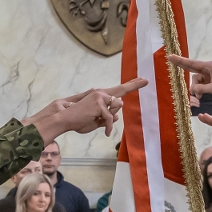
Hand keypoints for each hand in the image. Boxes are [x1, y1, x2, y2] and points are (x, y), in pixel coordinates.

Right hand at [24, 79, 144, 140]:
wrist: (64, 119)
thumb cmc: (78, 120)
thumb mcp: (95, 121)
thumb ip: (106, 117)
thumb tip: (117, 116)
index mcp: (100, 96)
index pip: (118, 89)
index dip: (132, 84)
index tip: (143, 80)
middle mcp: (101, 93)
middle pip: (121, 93)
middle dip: (134, 85)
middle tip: (146, 80)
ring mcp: (100, 97)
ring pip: (116, 108)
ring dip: (110, 119)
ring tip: (102, 125)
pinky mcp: (100, 104)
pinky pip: (110, 118)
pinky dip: (108, 127)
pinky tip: (105, 132)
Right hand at [167, 54, 211, 104]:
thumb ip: (202, 89)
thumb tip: (192, 90)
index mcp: (209, 66)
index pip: (191, 63)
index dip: (179, 60)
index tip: (170, 56)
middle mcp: (208, 69)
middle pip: (192, 71)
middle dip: (187, 76)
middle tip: (176, 70)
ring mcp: (209, 74)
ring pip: (196, 81)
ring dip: (196, 90)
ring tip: (200, 98)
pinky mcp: (211, 80)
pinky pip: (201, 84)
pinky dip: (200, 90)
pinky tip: (201, 97)